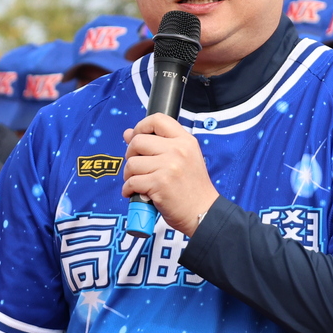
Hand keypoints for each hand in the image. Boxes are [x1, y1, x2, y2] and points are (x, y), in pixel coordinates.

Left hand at [121, 115, 219, 236]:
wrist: (204, 213)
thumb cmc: (192, 189)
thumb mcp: (182, 159)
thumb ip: (157, 144)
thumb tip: (128, 133)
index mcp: (185, 141)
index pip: (157, 119)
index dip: (141, 126)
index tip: (136, 137)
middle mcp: (178, 150)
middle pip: (138, 141)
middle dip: (130, 154)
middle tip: (136, 166)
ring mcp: (169, 166)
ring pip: (132, 163)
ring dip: (129, 175)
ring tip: (138, 182)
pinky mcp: (159, 184)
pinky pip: (132, 181)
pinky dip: (128, 189)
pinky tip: (135, 193)